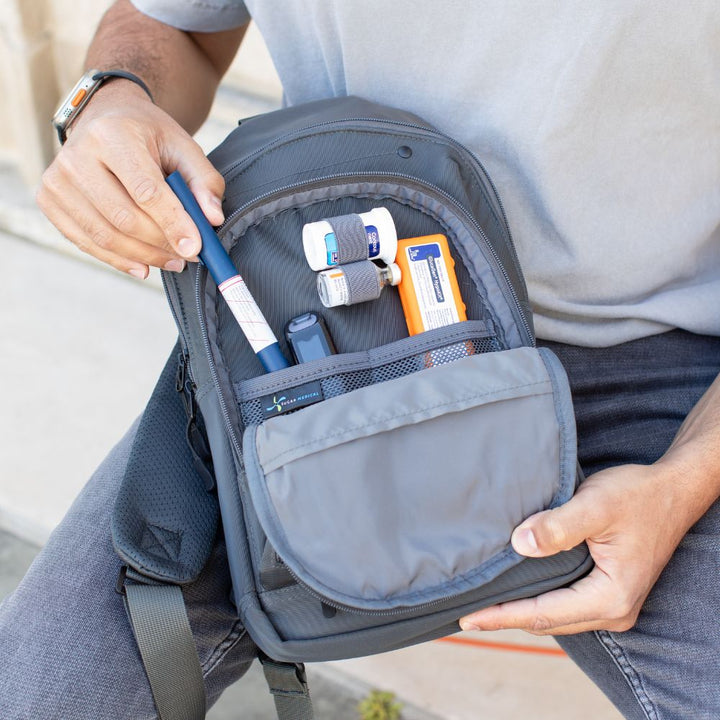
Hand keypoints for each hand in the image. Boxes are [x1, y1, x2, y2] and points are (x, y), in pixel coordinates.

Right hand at [37, 79, 224, 278]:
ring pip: (105, 236)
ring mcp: (57, 180)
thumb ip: (204, 181)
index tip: (196, 248)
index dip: (172, 223)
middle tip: (189, 256)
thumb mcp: (184, 148)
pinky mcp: (49, 201)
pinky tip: (144, 266)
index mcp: (113, 135)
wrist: (106, 120)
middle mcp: (77, 155)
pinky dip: (119, 260)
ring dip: (145, 257)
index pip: (145, 190)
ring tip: (174, 261)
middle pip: (124, 218)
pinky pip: (86, 243)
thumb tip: (213, 219)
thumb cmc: (150, 138)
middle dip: (161, 245)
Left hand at [460, 459, 691, 634]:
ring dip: (521, 609)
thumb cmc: (638, 495)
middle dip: (506, 617)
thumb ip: (558, 527)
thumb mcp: (596, 505)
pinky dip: (539, 598)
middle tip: (464, 612)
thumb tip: (519, 545)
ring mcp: (614, 603)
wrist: (674, 489)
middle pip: (547, 621)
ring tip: (483, 602)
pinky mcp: (610, 590)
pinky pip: (566, 603)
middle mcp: (614, 610)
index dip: (502, 615)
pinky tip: (516, 586)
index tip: (467, 618)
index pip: (543, 613)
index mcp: (611, 597)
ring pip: (556, 614)